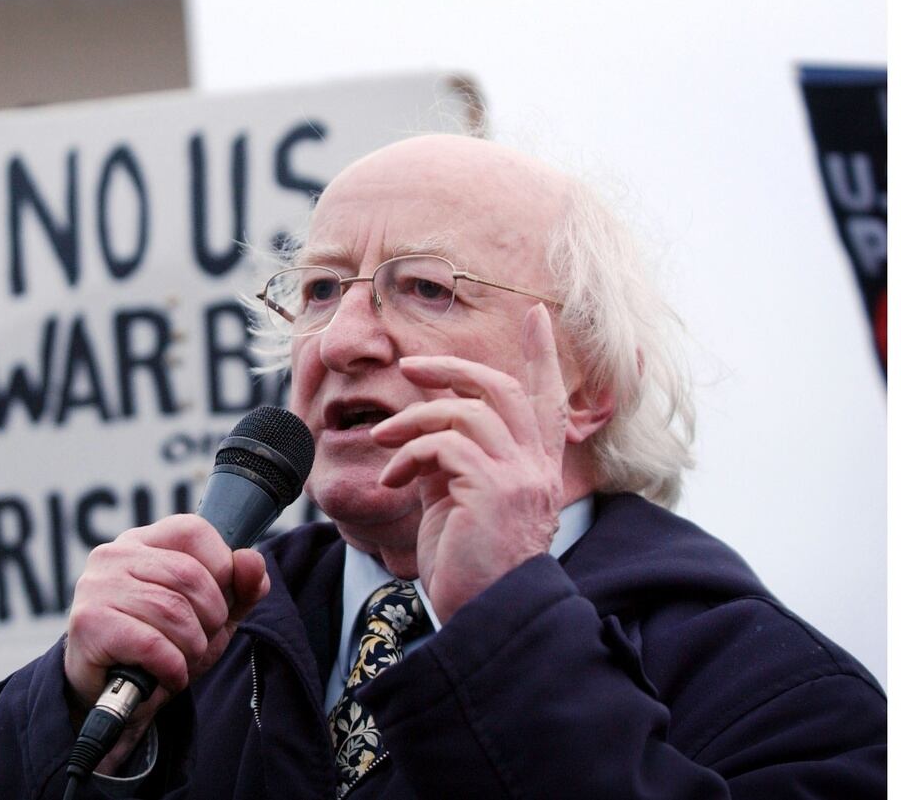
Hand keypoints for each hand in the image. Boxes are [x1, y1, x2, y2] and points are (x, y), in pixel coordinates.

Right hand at [63, 514, 269, 765]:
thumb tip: (252, 562)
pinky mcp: (90, 624)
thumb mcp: (211, 616)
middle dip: (210, 618)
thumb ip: (240, 588)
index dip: (220, 568)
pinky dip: (173, 668)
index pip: (193, 531)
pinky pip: (153, 644)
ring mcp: (98, 587)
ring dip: (192, 647)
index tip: (216, 602)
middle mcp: (114, 555)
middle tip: (199, 641)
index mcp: (143, 542)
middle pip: (189, 575)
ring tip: (181, 659)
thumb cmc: (162, 647)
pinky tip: (166, 675)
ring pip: (173, 612)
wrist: (114, 698)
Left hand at [370, 304, 567, 621]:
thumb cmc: (465, 563)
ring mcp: (518, 478)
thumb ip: (450, 459)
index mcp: (533, 466)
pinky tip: (392, 482)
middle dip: (453, 368)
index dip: (540, 355)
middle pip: (501, 389)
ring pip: (465, 413)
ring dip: (413, 420)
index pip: (546, 398)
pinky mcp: (493, 492)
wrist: (480, 616)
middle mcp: (535, 467)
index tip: (537, 314)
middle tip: (410, 365)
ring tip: (384, 440)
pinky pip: (444, 447)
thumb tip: (422, 428)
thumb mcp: (456, 500)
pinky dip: (408, 456)